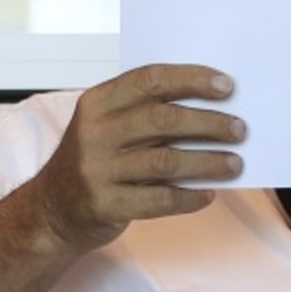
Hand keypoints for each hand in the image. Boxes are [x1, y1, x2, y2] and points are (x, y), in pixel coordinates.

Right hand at [29, 64, 244, 250]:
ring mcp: (98, 170)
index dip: (192, 80)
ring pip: (166, 162)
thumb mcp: (105, 127)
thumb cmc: (92, 163)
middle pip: (163, 120)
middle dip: (209, 123)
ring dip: (208, 162)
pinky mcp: (106, 205)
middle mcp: (95, 133)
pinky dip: (189, 197)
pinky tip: (209, 194)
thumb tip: (210, 107)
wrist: (51, 212)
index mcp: (97, 103)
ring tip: (234, 163)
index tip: (227, 87)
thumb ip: (144, 113)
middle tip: (240, 129)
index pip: (150, 80)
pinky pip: (159, 200)